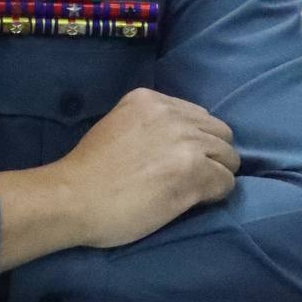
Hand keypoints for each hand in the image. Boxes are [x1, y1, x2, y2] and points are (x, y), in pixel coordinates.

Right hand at [49, 88, 239, 247]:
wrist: (72, 198)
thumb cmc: (88, 172)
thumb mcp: (118, 126)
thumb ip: (150, 126)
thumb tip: (180, 143)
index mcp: (148, 99)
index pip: (197, 116)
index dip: (192, 142)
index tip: (173, 160)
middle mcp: (171, 114)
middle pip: (220, 133)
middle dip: (210, 156)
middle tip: (186, 177)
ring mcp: (185, 142)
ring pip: (229, 158)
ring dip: (214, 176)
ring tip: (188, 191)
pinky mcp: (194, 172)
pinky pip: (227, 183)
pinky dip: (214, 195)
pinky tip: (189, 202)